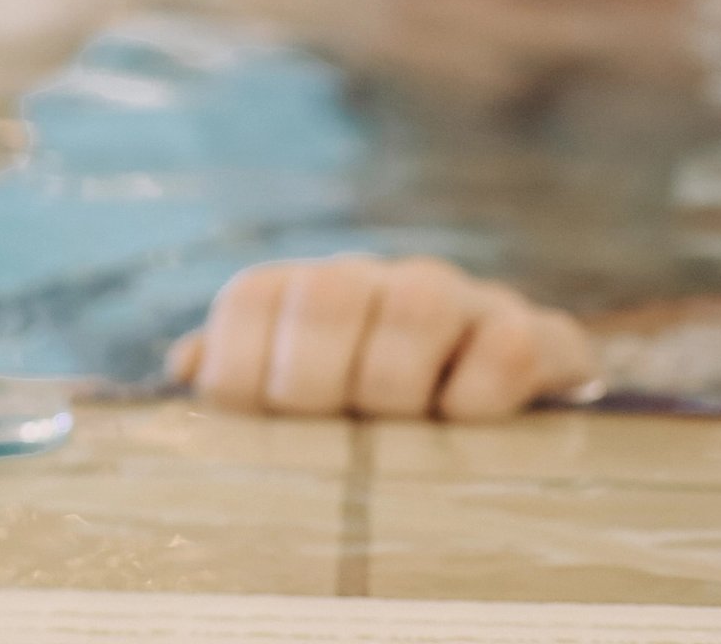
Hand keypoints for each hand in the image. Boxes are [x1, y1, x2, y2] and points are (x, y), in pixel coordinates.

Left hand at [169, 254, 595, 420]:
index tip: (246, 418)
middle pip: (328, 292)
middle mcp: (379, 282)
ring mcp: (462, 303)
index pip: (252, 296)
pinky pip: (512, 342)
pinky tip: (466, 426)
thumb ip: (235, 381)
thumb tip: (183, 372)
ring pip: (419, 301)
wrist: (502, 398)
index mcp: (308, 294)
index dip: (237, 360)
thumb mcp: (298, 397)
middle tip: (324, 430)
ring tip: (395, 437)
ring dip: (394, 379)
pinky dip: (484, 391)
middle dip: (311, 374)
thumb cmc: (372, 413)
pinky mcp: (537, 337)